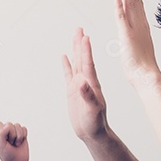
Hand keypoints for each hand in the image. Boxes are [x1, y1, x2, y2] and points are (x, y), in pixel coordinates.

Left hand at [0, 122, 28, 160]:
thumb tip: (8, 125)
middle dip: (11, 135)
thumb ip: (1, 134)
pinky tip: (20, 142)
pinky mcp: (21, 134)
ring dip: (18, 136)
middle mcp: (4, 131)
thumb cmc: (6, 154)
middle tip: (10, 144)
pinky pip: (24, 128)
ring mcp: (14, 132)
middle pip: (9, 124)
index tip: (4, 140)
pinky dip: (23, 136)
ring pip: (18, 125)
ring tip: (15, 144)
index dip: (3, 131)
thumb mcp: (0, 145)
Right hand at [61, 27, 109, 141]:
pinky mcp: (72, 91)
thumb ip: (88, 96)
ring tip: (75, 35)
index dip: (86, 50)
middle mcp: (86, 81)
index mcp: (92, 84)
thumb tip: (82, 83)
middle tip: (79, 28)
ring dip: (75, 49)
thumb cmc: (96, 123)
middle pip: (82, 58)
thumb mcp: (93, 110)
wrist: (93, 132)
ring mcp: (79, 85)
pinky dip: (66, 65)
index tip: (85, 36)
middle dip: (81, 43)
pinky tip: (64, 56)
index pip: (88, 63)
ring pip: (76, 62)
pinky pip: (68, 74)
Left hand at [115, 0, 158, 81]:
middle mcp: (140, 25)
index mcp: (142, 26)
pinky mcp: (127, 36)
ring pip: (130, 4)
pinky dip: (119, 6)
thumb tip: (133, 31)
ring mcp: (134, 29)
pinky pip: (122, 18)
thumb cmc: (142, 66)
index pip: (137, 4)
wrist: (146, 76)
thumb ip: (136, 35)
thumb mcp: (139, 45)